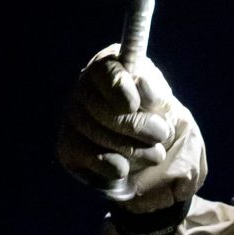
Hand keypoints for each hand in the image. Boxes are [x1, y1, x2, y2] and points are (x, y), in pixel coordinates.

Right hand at [57, 45, 205, 211]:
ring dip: (135, 149)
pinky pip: (93, 158)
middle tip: (161, 134)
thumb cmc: (160, 119)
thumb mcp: (165, 105)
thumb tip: (140, 82)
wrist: (153, 153)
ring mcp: (72, 118)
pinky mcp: (68, 149)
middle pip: (103, 108)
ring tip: (156, 154)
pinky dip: (117, 165)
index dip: (119, 87)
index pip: (106, 71)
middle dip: (137, 126)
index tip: (133, 105)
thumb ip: (155, 93)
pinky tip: (128, 166)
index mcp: (109, 68)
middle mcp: (85, 89)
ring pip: (99, 136)